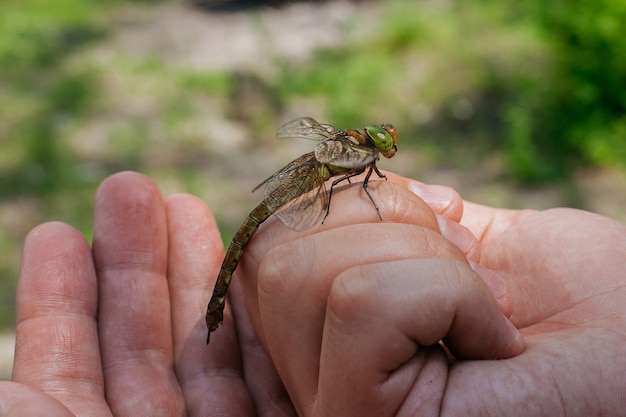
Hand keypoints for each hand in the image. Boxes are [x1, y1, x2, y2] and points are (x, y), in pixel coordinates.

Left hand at [3, 172, 295, 415]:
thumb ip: (14, 399)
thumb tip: (0, 366)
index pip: (67, 360)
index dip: (64, 295)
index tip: (59, 232)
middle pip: (142, 342)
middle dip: (137, 260)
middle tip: (133, 187)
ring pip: (206, 352)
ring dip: (198, 275)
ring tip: (184, 202)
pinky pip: (271, 378)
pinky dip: (259, 326)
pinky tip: (255, 274)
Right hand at [238, 172, 625, 415]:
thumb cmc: (584, 305)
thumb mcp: (478, 242)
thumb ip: (399, 218)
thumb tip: (349, 178)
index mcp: (333, 335)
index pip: (259, 255)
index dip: (313, 210)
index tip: (385, 223)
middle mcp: (315, 376)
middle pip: (272, 254)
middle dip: (383, 223)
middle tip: (464, 264)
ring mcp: (334, 402)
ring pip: (302, 271)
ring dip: (421, 258)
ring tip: (481, 306)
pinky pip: (362, 301)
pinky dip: (445, 291)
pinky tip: (491, 339)